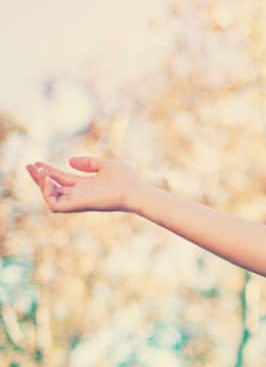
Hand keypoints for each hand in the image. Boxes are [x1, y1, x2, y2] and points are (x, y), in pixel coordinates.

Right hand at [24, 157, 144, 213]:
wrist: (135, 191)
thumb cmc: (126, 179)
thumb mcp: (105, 165)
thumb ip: (88, 163)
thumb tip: (69, 161)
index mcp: (85, 185)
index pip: (61, 179)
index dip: (48, 171)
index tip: (37, 162)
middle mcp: (79, 194)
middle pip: (53, 188)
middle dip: (39, 177)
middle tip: (29, 165)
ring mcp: (78, 200)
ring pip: (51, 196)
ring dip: (41, 184)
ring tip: (40, 171)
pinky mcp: (78, 205)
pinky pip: (55, 204)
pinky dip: (48, 193)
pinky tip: (48, 179)